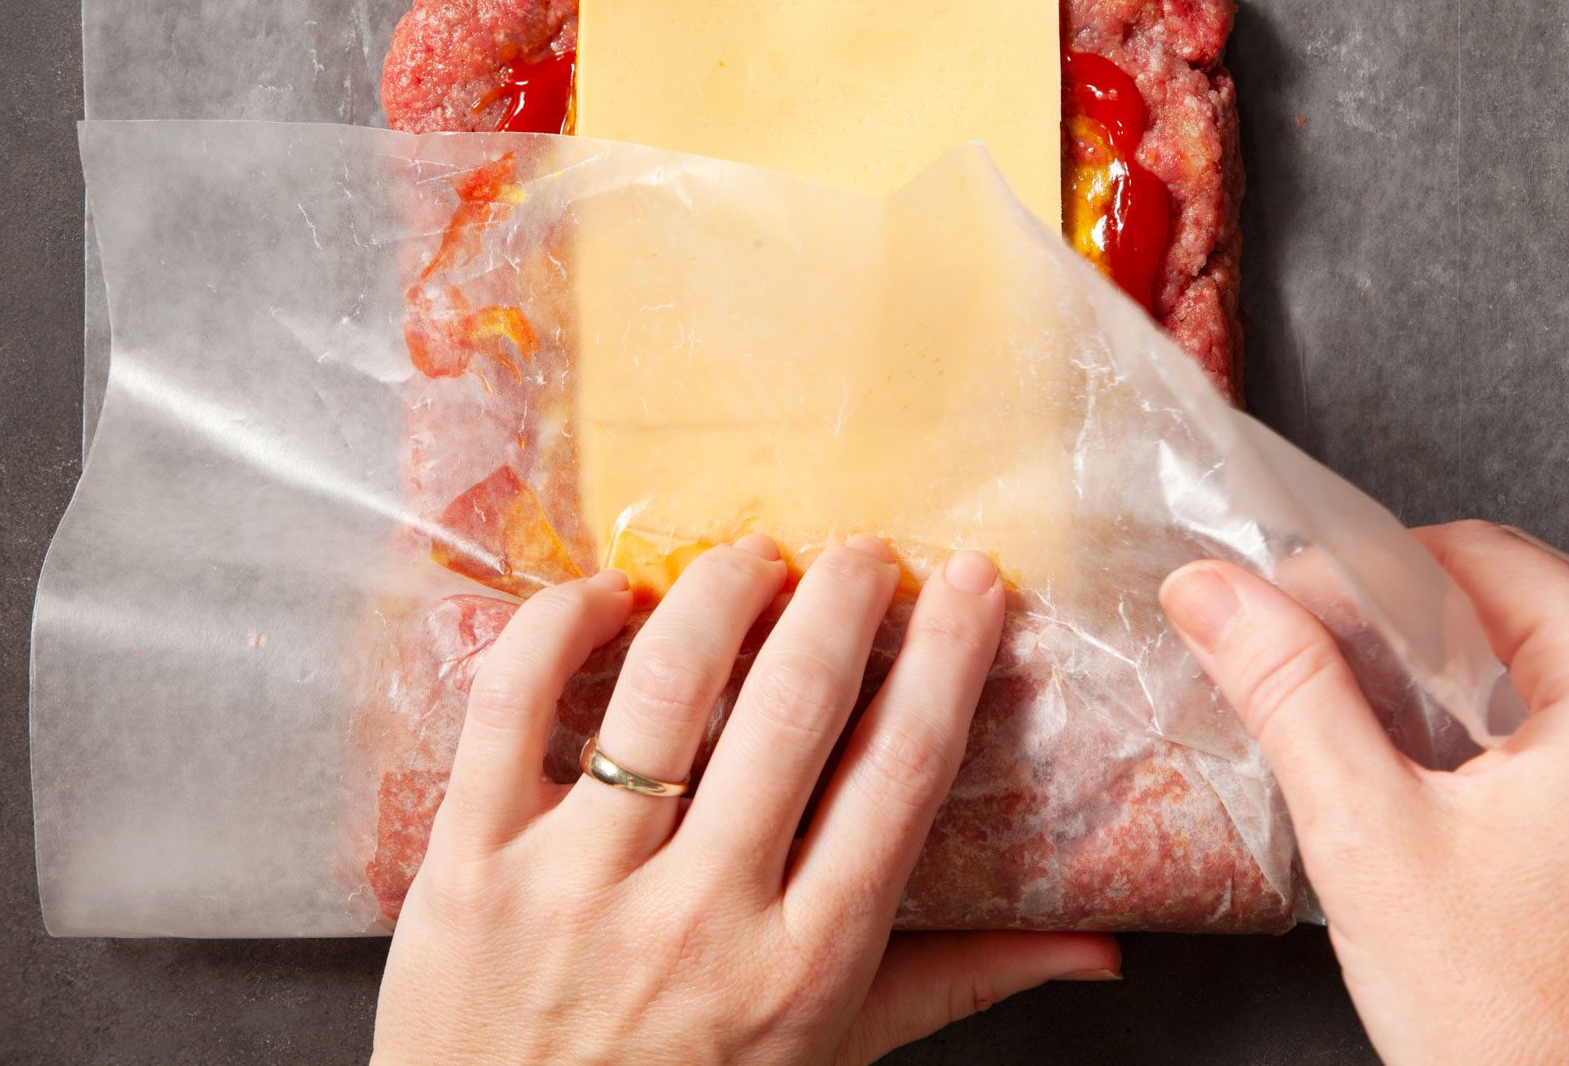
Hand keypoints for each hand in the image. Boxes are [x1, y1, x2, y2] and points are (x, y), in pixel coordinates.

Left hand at [373, 535, 1119, 1063]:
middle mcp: (701, 913)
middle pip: (797, 704)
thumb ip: (959, 983)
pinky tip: (606, 595)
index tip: (971, 582)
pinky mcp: (470, 863)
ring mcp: (578, 884)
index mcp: (805, 961)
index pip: (901, 772)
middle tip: (862, 553)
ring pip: (664, 683)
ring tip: (753, 560)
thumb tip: (1098, 950)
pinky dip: (560, 624)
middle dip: (844, 598)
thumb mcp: (834, 1055)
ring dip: (721, 590)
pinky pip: (510, 703)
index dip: (949, 658)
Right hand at [1161, 520, 1568, 1063]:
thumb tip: (1214, 590)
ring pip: (1557, 669)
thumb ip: (1288, 689)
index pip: (1470, 555)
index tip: (1279, 621)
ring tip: (1378, 756)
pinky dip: (1520, 743)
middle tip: (1316, 693)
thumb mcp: (1371, 837)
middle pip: (1520, 603)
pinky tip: (1453, 802)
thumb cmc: (1527, 1029)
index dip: (1354, 580)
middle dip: (1405, 637)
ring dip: (1458, 691)